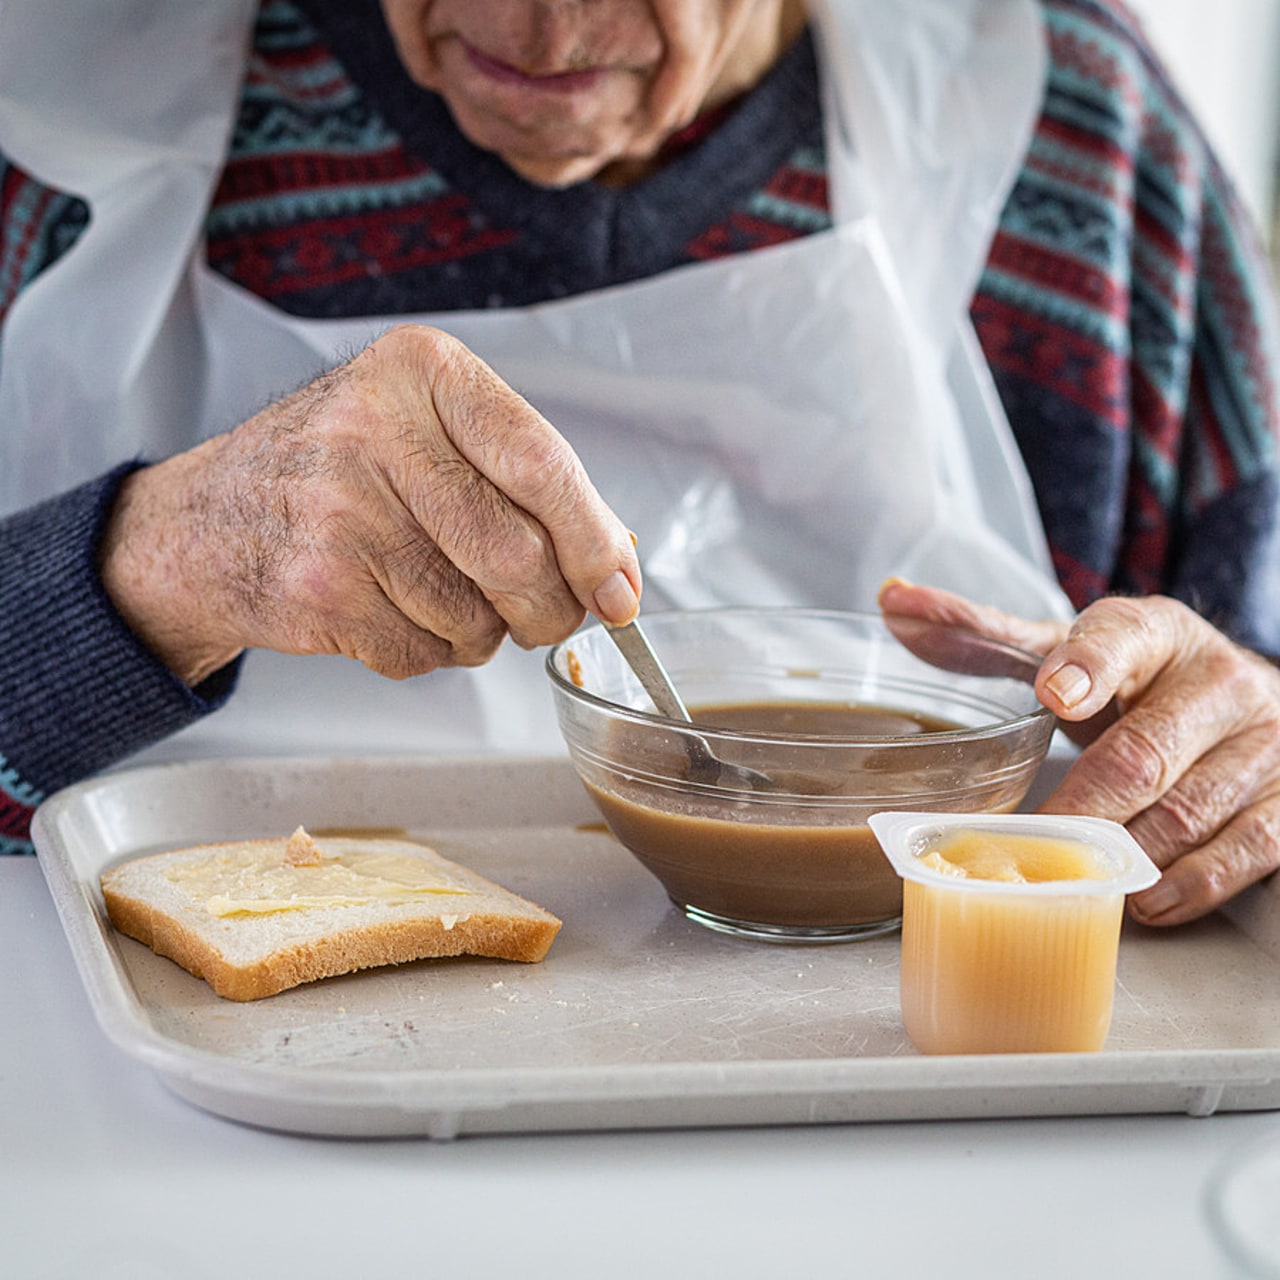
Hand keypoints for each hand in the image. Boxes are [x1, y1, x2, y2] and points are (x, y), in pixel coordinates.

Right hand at [100, 324, 640, 684]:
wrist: (207, 519)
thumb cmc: (338, 471)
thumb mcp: (427, 431)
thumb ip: (524, 481)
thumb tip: (620, 567)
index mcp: (423, 371)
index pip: (542, 462)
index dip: (595, 541)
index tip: (621, 590)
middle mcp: (376, 427)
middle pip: (519, 554)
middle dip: (549, 608)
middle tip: (544, 614)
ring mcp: (340, 509)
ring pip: (477, 616)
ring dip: (483, 632)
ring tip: (438, 594)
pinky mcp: (317, 585)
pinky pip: (425, 653)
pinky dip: (431, 651)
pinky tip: (392, 610)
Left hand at [878, 578, 1279, 925]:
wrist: (1236, 698)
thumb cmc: (1132, 679)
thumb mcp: (1063, 649)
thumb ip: (979, 632)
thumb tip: (892, 602)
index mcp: (1153, 632)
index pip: (1120, 639)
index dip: (1085, 666)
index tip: (1053, 696)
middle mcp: (1218, 679)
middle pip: (1143, 752)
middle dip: (1080, 807)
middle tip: (1027, 841)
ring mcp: (1264, 741)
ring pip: (1191, 810)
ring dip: (1127, 854)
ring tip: (1076, 878)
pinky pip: (1250, 849)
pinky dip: (1193, 883)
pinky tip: (1146, 899)